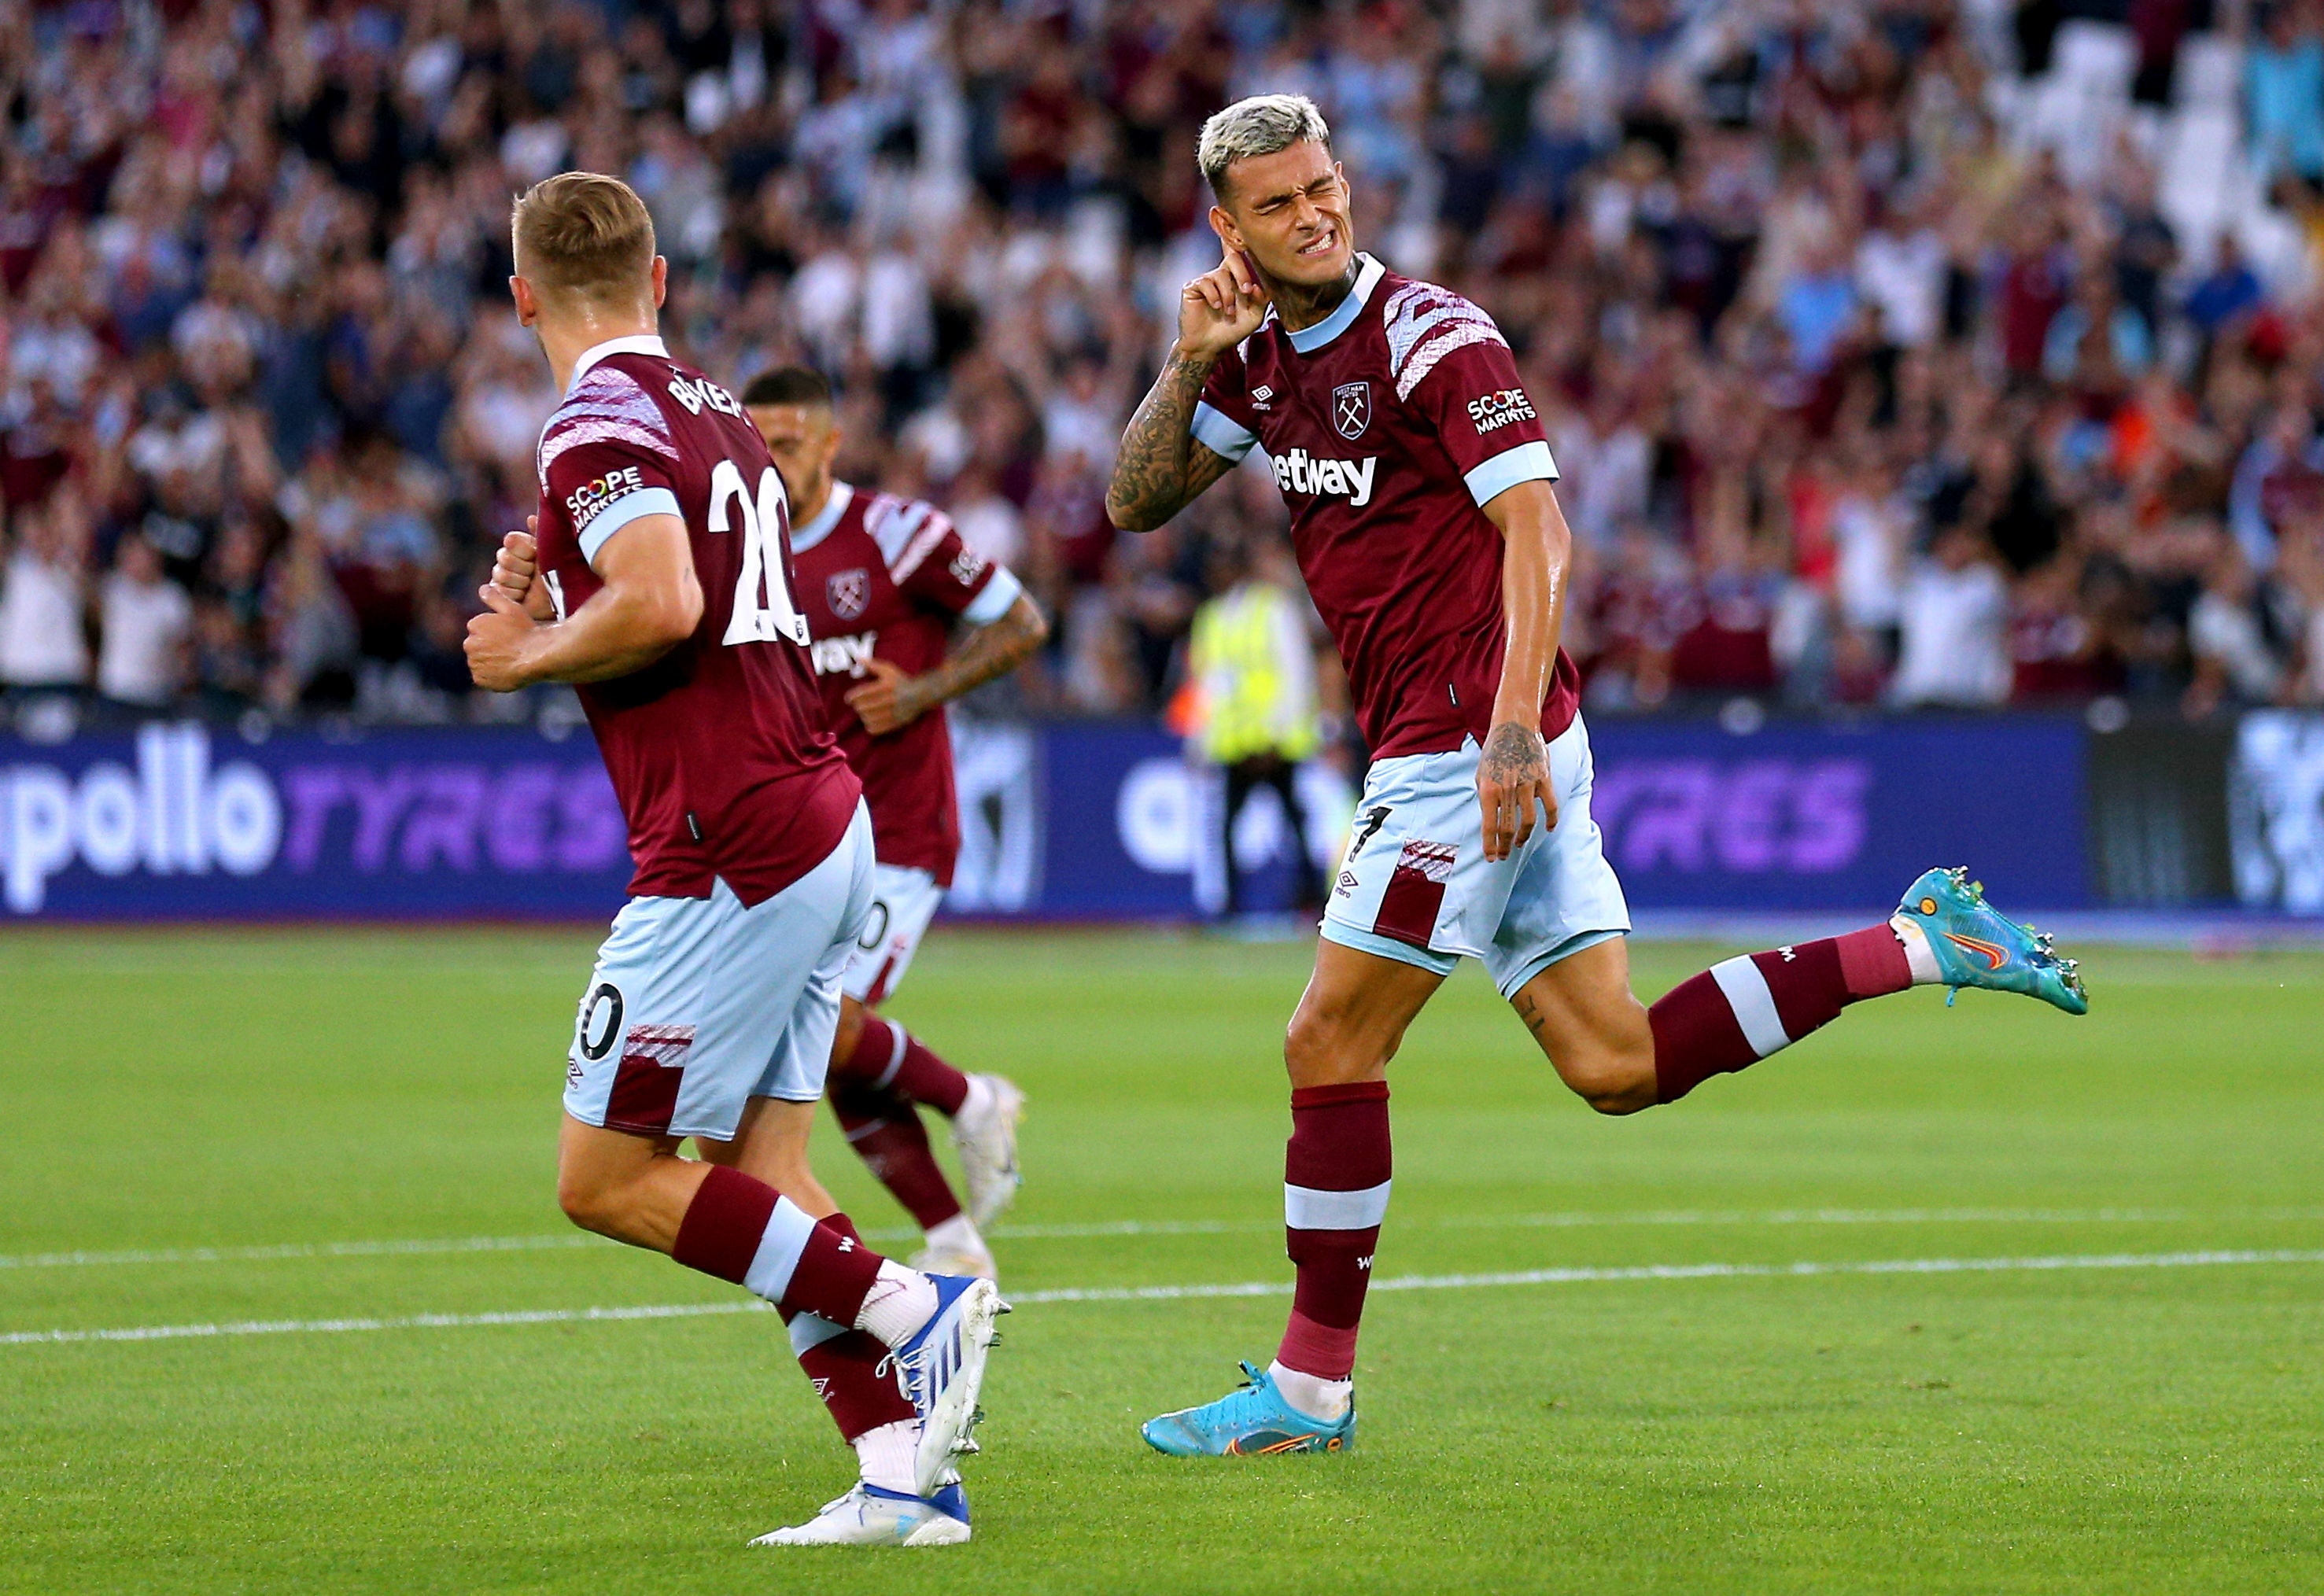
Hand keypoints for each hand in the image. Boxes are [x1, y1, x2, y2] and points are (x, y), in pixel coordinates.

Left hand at [465, 580, 541, 691]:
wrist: (537, 656)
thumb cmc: (526, 630)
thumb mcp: (512, 608)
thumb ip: (494, 597)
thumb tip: (482, 588)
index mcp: (474, 625)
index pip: (479, 629)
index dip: (495, 632)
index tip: (509, 635)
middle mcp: (470, 644)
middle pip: (477, 645)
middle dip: (489, 646)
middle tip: (510, 648)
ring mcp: (475, 664)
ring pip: (480, 661)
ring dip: (490, 661)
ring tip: (510, 660)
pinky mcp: (481, 680)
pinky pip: (484, 677)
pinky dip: (492, 675)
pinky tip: (507, 671)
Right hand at [493, 517, 555, 621]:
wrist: (561, 600)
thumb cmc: (560, 574)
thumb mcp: (553, 551)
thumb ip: (541, 534)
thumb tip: (530, 518)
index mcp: (520, 545)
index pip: (511, 540)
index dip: (524, 550)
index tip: (535, 556)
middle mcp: (508, 559)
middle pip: (504, 557)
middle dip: (523, 567)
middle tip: (533, 573)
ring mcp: (502, 576)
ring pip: (500, 574)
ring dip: (520, 581)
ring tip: (530, 585)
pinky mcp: (501, 594)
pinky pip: (499, 590)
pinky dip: (514, 593)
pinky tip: (524, 594)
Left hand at [844, 656, 930, 734]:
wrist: (921, 695)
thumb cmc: (902, 681)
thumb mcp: (888, 670)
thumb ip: (872, 665)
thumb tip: (858, 658)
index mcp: (886, 686)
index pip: (862, 694)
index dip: (852, 697)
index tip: (849, 699)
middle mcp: (889, 700)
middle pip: (863, 707)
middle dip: (858, 706)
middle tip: (858, 705)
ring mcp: (893, 713)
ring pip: (868, 719)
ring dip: (863, 716)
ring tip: (864, 713)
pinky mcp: (895, 723)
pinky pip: (876, 729)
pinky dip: (870, 726)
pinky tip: (870, 721)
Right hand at [1176, 244, 1268, 360]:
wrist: (1209, 346)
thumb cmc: (1231, 330)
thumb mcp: (1254, 317)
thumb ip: (1261, 301)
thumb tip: (1258, 286)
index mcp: (1235, 279)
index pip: (1237, 255)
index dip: (1236, 239)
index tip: (1240, 226)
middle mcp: (1220, 276)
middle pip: (1233, 259)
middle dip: (1242, 273)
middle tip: (1246, 291)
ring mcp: (1205, 280)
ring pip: (1221, 275)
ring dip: (1229, 296)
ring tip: (1228, 312)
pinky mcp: (1192, 287)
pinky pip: (1206, 283)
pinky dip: (1215, 296)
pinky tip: (1216, 307)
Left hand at [1476, 721, 1555, 862]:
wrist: (1514, 727)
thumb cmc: (1494, 752)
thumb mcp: (1481, 775)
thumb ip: (1486, 798)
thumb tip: (1491, 821)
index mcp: (1488, 789)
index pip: (1489, 826)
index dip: (1490, 846)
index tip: (1491, 858)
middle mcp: (1507, 789)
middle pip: (1508, 828)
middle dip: (1505, 846)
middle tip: (1504, 856)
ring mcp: (1527, 784)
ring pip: (1528, 821)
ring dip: (1524, 837)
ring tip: (1519, 843)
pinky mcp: (1544, 779)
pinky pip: (1550, 805)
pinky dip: (1551, 820)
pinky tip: (1549, 829)